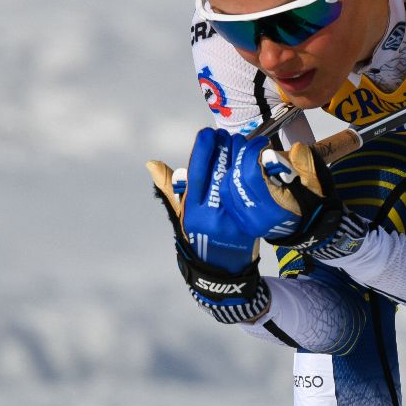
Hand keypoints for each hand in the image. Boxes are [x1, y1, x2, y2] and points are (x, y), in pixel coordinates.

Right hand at [145, 129, 268, 322]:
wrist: (221, 272)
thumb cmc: (198, 238)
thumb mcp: (181, 215)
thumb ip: (170, 188)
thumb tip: (152, 163)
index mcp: (191, 210)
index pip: (198, 170)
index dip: (204, 148)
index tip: (209, 133)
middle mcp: (210, 214)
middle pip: (220, 170)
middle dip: (225, 147)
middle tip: (228, 136)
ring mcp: (231, 219)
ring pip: (238, 177)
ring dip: (241, 156)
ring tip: (240, 144)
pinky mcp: (249, 222)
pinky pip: (252, 190)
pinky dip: (254, 173)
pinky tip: (254, 161)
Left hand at [205, 131, 364, 256]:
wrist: (307, 226)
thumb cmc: (310, 200)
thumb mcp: (310, 180)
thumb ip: (296, 163)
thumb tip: (281, 149)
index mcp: (275, 209)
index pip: (251, 175)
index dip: (251, 154)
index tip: (260, 142)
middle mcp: (256, 219)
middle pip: (237, 180)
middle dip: (241, 158)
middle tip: (249, 146)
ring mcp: (246, 223)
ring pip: (227, 188)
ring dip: (233, 168)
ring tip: (243, 156)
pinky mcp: (240, 222)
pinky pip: (227, 197)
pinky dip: (230, 181)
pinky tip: (237, 170)